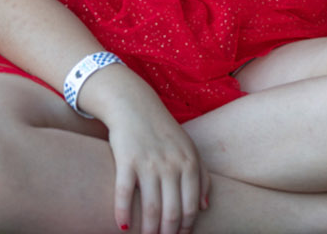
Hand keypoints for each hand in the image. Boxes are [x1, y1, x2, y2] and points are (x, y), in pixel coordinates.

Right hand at [103, 92, 211, 233]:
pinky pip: (123, 194)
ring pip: (151, 207)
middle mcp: (172, 165)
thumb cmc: (163, 131)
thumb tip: (204, 206)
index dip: (186, 227)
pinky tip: (122, 226)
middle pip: (173, 211)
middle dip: (168, 233)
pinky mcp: (126, 161)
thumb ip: (202, 176)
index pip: (191, 205)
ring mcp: (149, 163)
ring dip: (148, 230)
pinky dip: (122, 213)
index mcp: (189, 163)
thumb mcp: (189, 149)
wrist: (135, 106)